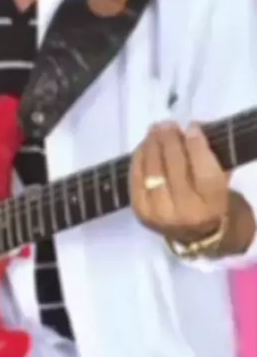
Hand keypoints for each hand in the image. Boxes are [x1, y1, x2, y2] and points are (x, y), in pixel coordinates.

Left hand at [129, 121, 228, 244]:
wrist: (193, 233)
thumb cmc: (208, 199)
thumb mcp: (219, 179)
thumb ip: (208, 154)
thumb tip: (190, 127)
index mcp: (212, 203)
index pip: (203, 169)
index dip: (195, 145)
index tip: (191, 126)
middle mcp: (185, 211)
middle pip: (175, 166)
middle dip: (170, 140)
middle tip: (168, 124)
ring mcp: (159, 213)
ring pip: (153, 170)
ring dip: (152, 144)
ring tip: (155, 129)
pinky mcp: (140, 211)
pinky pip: (137, 177)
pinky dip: (140, 157)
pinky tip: (145, 144)